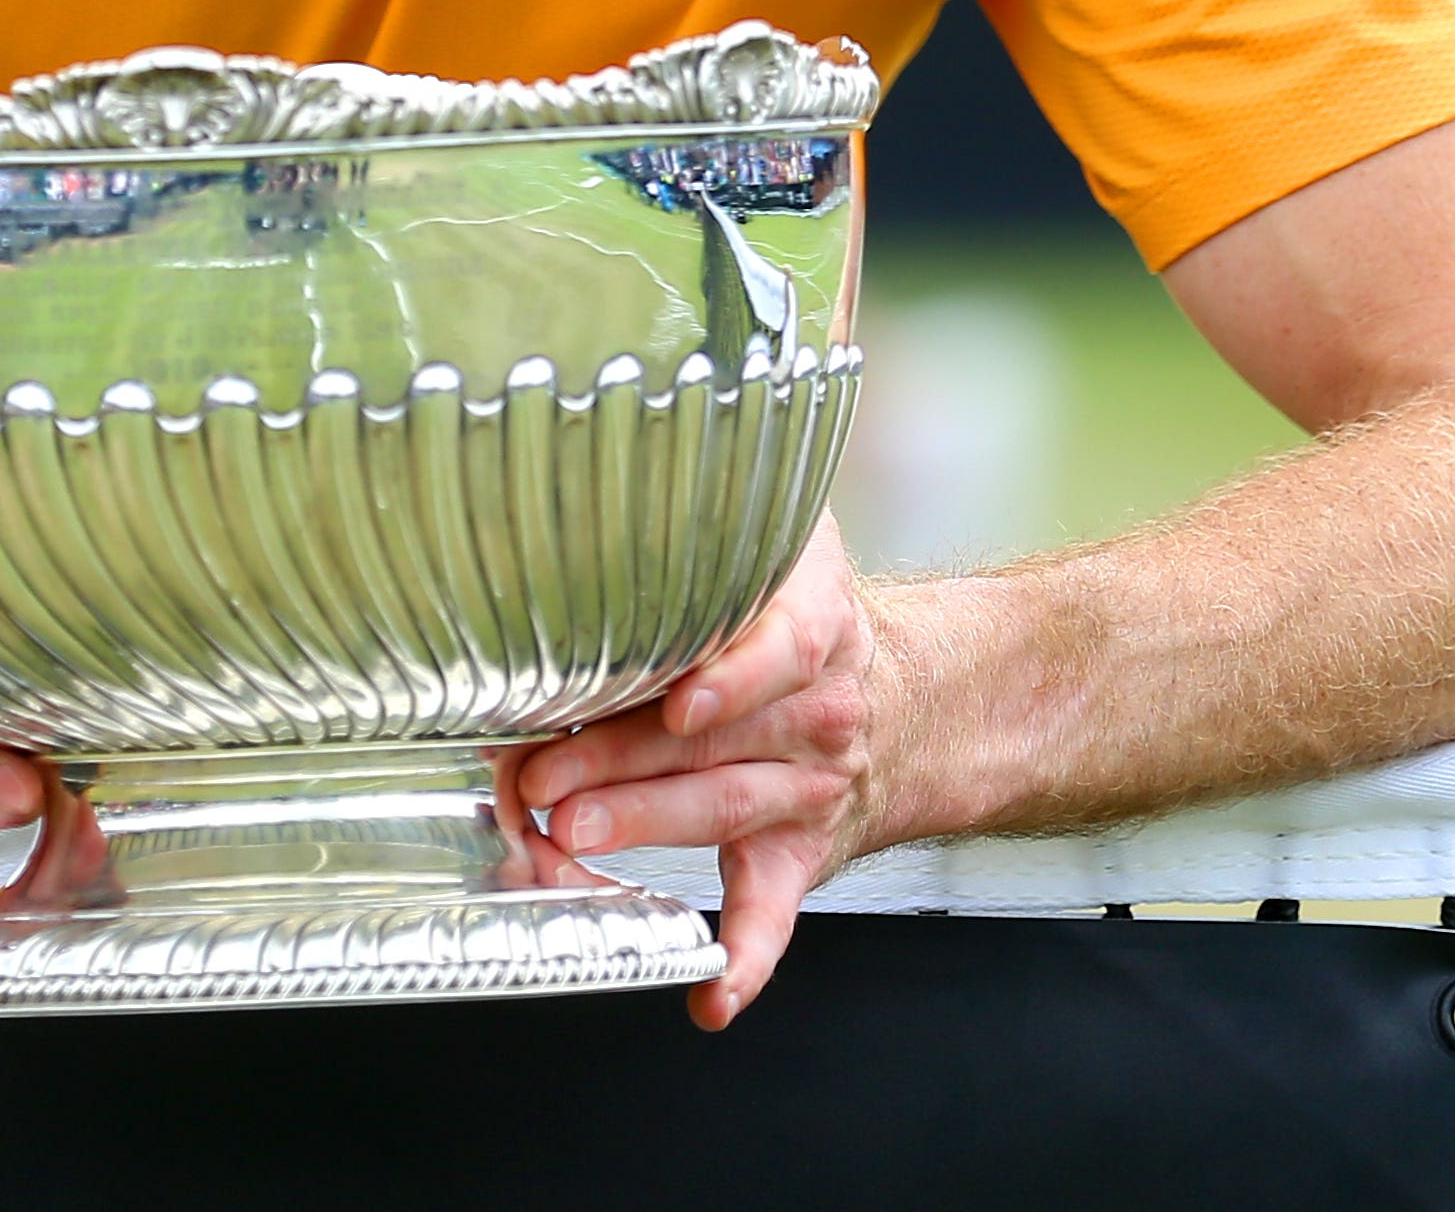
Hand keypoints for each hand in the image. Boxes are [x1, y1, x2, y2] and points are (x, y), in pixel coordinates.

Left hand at [511, 516, 910, 1028]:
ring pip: (722, 813)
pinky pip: (773, 915)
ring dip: (644, 828)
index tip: (676, 697)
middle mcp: (814, 718)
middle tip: (542, 771)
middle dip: (620, 758)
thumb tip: (625, 459)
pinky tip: (710, 994)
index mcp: (813, 632)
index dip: (728, 676)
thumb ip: (726, 509)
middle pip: (713, 741)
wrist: (912, 704)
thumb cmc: (813, 617)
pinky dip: (744, 960)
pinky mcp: (795, 858)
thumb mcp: (796, 541)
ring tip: (570, 832)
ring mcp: (804, 794)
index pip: (777, 649)